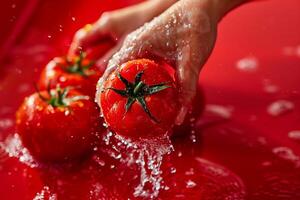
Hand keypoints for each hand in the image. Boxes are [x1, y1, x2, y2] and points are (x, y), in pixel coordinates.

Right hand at [68, 0, 176, 65]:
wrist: (160, 11)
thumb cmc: (143, 26)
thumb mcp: (125, 45)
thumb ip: (111, 57)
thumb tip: (98, 69)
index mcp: (103, 26)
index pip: (82, 39)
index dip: (75, 52)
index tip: (73, 64)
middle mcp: (106, 24)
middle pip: (90, 41)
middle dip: (86, 56)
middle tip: (86, 70)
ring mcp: (115, 25)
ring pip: (101, 43)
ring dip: (98, 55)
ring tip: (99, 69)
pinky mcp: (123, 29)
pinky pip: (110, 42)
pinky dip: (108, 52)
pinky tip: (114, 62)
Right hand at [97, 0, 217, 124]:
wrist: (202, 8)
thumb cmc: (196, 26)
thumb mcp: (191, 59)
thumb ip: (186, 88)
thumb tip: (179, 117)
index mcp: (137, 44)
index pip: (112, 69)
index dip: (105, 89)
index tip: (102, 107)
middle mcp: (134, 44)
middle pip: (115, 71)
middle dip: (113, 91)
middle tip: (114, 113)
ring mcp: (140, 45)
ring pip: (124, 69)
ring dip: (123, 87)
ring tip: (124, 107)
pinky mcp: (149, 48)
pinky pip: (135, 67)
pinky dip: (134, 81)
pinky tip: (140, 94)